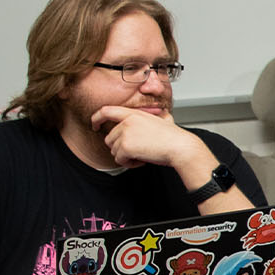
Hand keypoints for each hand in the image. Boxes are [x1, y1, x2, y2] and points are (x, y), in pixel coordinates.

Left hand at [90, 105, 205, 170]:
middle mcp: (127, 121)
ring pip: (114, 150)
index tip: (94, 125)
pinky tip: (141, 161)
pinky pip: (119, 159)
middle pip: (109, 138)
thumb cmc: (175, 137)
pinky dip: (129, 164)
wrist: (180, 147)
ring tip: (142, 156)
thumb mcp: (166, 120)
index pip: (106, 111)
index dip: (96, 118)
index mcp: (134, 114)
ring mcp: (125, 133)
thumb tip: (166, 117)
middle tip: (137, 152)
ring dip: (126, 157)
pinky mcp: (126, 146)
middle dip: (120, 148)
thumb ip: (158, 118)